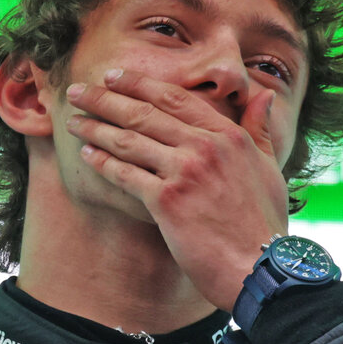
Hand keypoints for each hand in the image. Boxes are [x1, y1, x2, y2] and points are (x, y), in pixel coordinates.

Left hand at [64, 68, 288, 309]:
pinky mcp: (166, 201)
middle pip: (143, 113)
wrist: (260, 266)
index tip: (113, 77)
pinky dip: (103, 163)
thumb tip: (266, 96)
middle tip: (77, 92)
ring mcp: (184, 172)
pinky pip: (126, 175)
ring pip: (128, 141)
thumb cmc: (264, 222)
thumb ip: (260, 129)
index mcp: (228, 135)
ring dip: (95, 128)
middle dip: (104, 99)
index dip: (138, 84)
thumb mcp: (269, 167)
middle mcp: (204, 146)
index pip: (174, 98)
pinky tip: (87, 156)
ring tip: (73, 122)